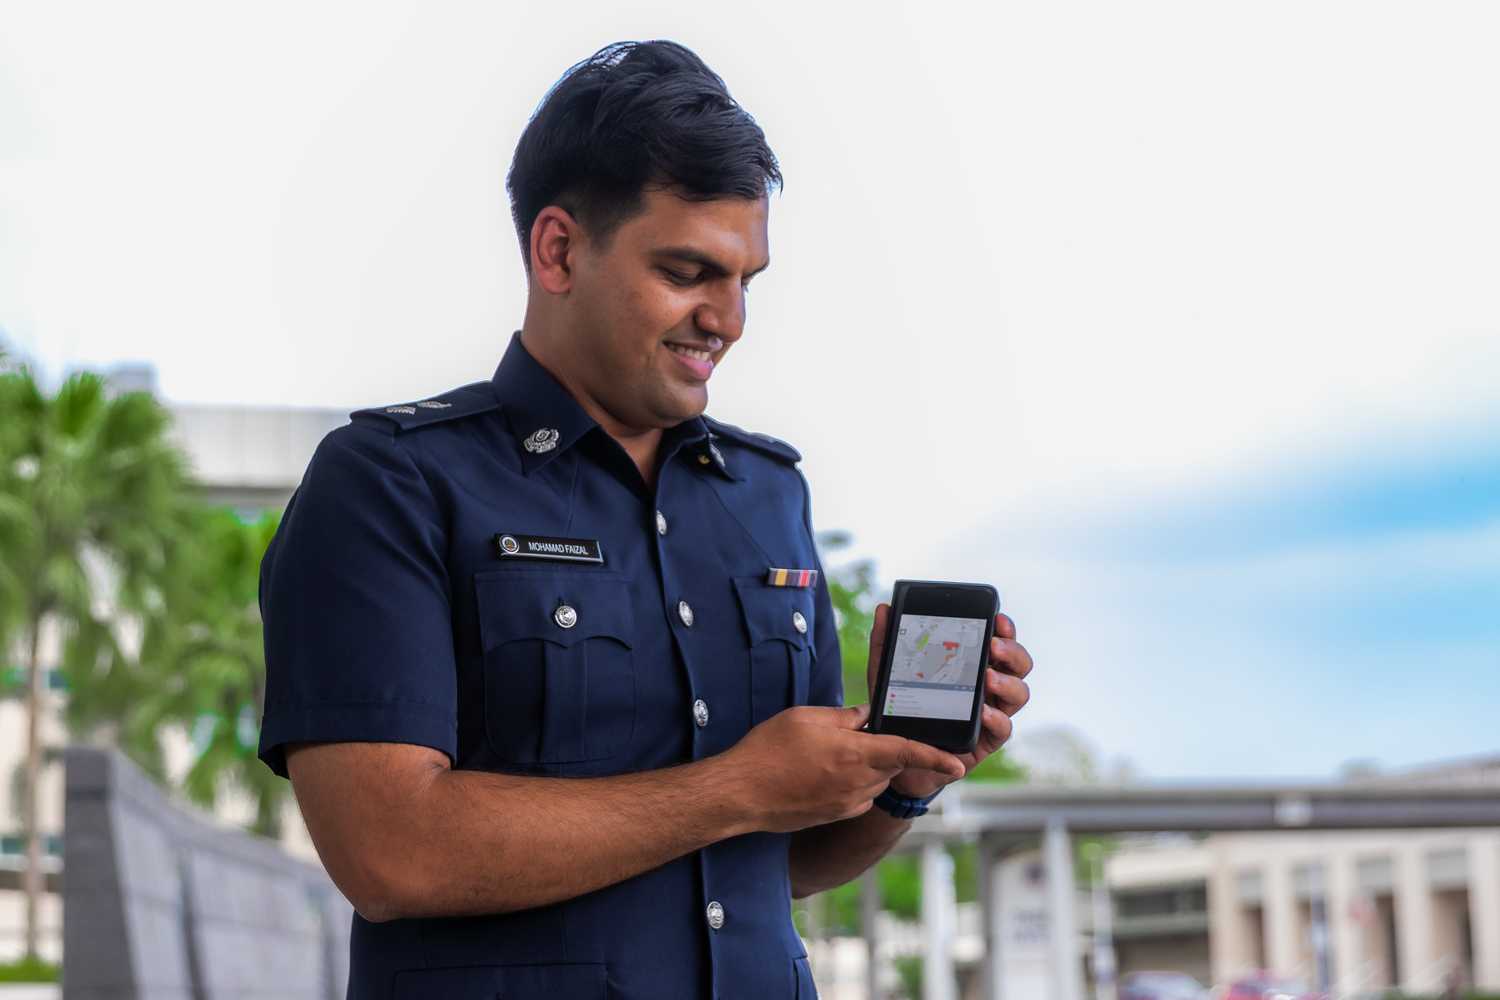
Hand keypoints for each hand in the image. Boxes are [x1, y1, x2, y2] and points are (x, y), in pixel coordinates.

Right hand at [722, 703, 965, 833]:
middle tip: (856, 732)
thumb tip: (867, 715)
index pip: (907, 752)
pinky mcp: (835, 815)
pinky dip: (850, 781)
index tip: (959, 763)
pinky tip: (819, 771)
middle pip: (890, 763)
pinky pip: (858, 795)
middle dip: (883, 748)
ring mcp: (847, 804)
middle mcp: (858, 784)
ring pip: (874, 780)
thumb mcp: (806, 718)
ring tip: (825, 752)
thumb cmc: (769, 751)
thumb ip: (845, 717)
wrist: (741, 794)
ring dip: (864, 765)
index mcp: (856, 755)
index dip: (936, 757)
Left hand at [863, 603, 1032, 798]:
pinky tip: (982, 712)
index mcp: (973, 663)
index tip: (997, 618)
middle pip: (1019, 664)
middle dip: (1011, 651)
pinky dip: (996, 718)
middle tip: (992, 646)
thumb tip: (883, 609)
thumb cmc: (901, 707)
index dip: (1005, 628)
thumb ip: (887, 642)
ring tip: (987, 677)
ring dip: (1007, 682)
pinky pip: (1004, 728)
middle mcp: (989, 685)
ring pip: (1020, 693)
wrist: (896, 755)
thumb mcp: (889, 673)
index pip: (999, 640)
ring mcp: (992, 712)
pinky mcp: (987, 740)